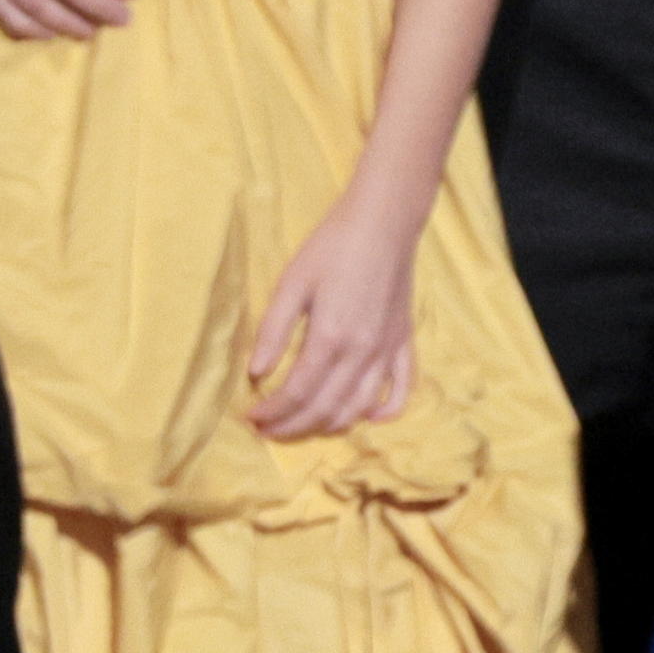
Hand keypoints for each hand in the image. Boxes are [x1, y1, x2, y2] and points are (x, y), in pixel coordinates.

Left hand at [247, 189, 418, 439]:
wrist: (384, 223)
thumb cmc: (332, 247)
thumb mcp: (292, 283)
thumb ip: (274, 331)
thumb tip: (255, 373)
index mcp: (331, 337)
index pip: (296, 393)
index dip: (270, 412)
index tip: (249, 418)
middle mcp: (362, 353)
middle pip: (324, 408)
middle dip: (292, 427)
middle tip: (266, 429)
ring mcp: (387, 351)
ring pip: (358, 408)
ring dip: (328, 426)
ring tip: (302, 425)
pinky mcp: (404, 343)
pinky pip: (400, 390)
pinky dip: (385, 412)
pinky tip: (365, 418)